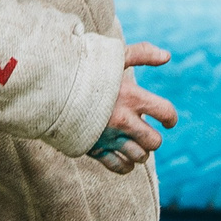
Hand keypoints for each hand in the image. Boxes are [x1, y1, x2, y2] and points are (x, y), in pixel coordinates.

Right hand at [94, 42, 177, 175]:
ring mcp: (109, 137)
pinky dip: (126, 166)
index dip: (171, 118)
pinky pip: (119, 166)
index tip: (168, 121)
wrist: (49, 87)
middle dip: (153, 137)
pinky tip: (125, 158)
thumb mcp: (113, 56)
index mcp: (131, 98)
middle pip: (154, 141)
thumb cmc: (83, 68)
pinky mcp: (94, 149)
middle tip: (145, 130)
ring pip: (139, 156)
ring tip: (134, 143)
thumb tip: (167, 56)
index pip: (165, 112)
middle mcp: (123, 121)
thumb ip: (142, 54)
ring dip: (140, 151)